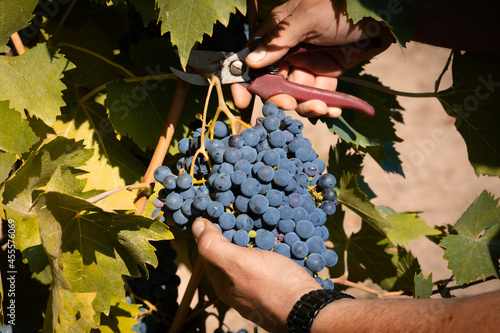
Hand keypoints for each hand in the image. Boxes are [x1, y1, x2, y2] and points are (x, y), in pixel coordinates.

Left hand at [192, 218, 319, 331]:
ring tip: (261, 224)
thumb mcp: (237, 263)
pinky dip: (269, 251)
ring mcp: (259, 291)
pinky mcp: (278, 289)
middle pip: (229, 257)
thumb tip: (196, 226)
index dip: (211, 232)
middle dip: (233, 235)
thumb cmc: (273, 285)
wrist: (309, 309)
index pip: (208, 253)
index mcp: (223, 285)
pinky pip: (268, 266)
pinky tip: (278, 242)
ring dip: (253, 242)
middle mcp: (238, 291)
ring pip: (250, 260)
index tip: (220, 212)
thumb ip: (214, 246)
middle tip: (241, 214)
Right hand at [232, 0, 392, 117]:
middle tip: (289, 104)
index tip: (242, 102)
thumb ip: (280, 40)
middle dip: (279, 98)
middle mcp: (289, 51)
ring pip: (297, 93)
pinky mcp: (328, 74)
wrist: (380, 11)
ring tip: (320, 108)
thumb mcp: (307, 17)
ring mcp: (308, 64)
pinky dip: (326, 106)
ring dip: (305, 105)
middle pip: (274, 83)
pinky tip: (334, 110)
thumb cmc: (340, 5)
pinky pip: (320, 95)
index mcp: (278, 33)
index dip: (244, 82)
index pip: (252, 60)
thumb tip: (251, 62)